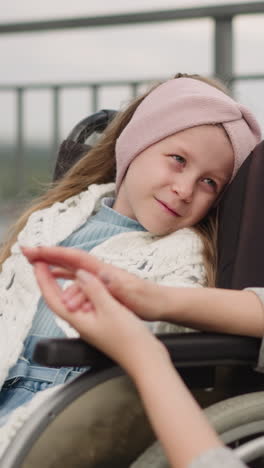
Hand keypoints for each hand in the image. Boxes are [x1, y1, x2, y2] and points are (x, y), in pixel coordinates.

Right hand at [22, 246, 168, 321]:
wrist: (161, 303)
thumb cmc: (147, 299)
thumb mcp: (132, 294)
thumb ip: (114, 284)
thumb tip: (95, 274)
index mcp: (104, 271)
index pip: (75, 258)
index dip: (55, 253)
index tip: (36, 250)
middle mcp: (100, 270)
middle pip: (70, 259)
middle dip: (48, 254)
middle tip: (27, 251)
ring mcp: (101, 277)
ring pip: (72, 268)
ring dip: (54, 263)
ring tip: (35, 261)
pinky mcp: (102, 284)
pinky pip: (79, 277)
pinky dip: (65, 274)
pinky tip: (58, 276)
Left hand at [32, 261, 162, 372]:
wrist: (145, 360)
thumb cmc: (129, 340)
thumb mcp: (110, 309)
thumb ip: (94, 290)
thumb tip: (81, 274)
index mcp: (79, 320)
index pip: (53, 297)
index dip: (43, 279)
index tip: (37, 263)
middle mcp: (81, 323)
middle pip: (58, 299)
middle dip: (47, 280)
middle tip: (43, 262)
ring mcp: (91, 324)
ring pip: (71, 301)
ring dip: (63, 284)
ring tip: (58, 270)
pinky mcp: (102, 323)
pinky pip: (85, 303)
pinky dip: (81, 291)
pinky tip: (87, 287)